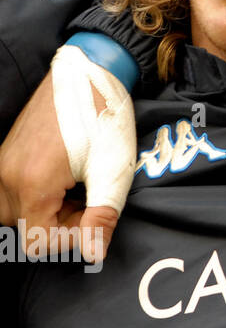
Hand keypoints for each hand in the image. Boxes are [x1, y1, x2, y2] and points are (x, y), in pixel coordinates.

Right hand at [0, 69, 122, 262]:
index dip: (72, 239)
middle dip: (59, 226)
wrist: (88, 74)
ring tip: (78, 190)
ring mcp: (1, 165)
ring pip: (16, 212)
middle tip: (89, 202)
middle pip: (23, 229)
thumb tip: (93, 253)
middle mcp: (5, 176)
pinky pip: (12, 192)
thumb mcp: (112, 171)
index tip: (95, 219)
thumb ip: (101, 216)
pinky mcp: (5, 156)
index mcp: (30, 184)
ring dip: (47, 212)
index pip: (37, 241)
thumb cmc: (103, 118)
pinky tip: (66, 179)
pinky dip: (39, 196)